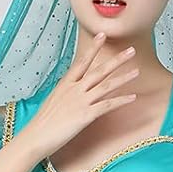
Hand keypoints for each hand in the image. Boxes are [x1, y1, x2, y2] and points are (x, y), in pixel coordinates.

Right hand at [17, 32, 140, 159]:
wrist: (36, 137)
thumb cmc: (43, 123)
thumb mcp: (53, 102)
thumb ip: (65, 95)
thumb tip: (71, 93)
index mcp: (65, 84)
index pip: (82, 61)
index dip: (93, 48)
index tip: (102, 35)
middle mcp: (74, 89)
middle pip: (99, 70)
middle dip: (117, 60)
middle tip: (131, 50)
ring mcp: (81, 101)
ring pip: (106, 85)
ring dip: (123, 78)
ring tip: (136, 71)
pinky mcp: (86, 115)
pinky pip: (107, 105)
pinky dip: (121, 100)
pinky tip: (132, 97)